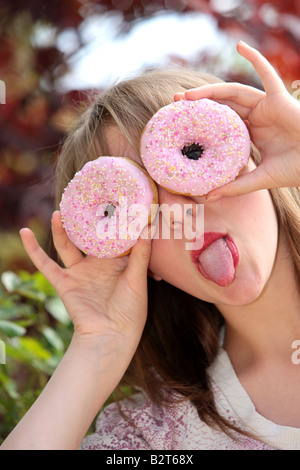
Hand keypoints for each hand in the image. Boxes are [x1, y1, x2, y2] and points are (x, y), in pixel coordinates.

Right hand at [20, 211, 154, 344]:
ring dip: (61, 229)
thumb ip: (141, 254)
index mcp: (117, 262)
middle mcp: (97, 264)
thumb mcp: (137, 279)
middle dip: (84, 220)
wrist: (112, 336)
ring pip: (67, 244)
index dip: (111, 219)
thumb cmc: (130, 311)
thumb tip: (146, 227)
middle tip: (81, 198)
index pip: (113, 235)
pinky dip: (33, 250)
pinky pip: (45, 264)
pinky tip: (24, 232)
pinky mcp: (64, 282)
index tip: (112, 198)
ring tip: (59, 210)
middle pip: (87, 236)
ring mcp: (79, 272)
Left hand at [175, 41, 299, 198]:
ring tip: (187, 95)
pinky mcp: (279, 97)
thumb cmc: (295, 170)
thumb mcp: (259, 179)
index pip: (221, 123)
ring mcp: (266, 106)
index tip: (181, 122)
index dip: (202, 121)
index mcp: (250, 134)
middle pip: (222, 105)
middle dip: (199, 102)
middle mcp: (256, 118)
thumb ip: (236, 186)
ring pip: (234, 92)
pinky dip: (256, 59)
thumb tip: (208, 196)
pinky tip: (240, 47)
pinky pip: (267, 73)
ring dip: (210, 90)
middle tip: (175, 102)